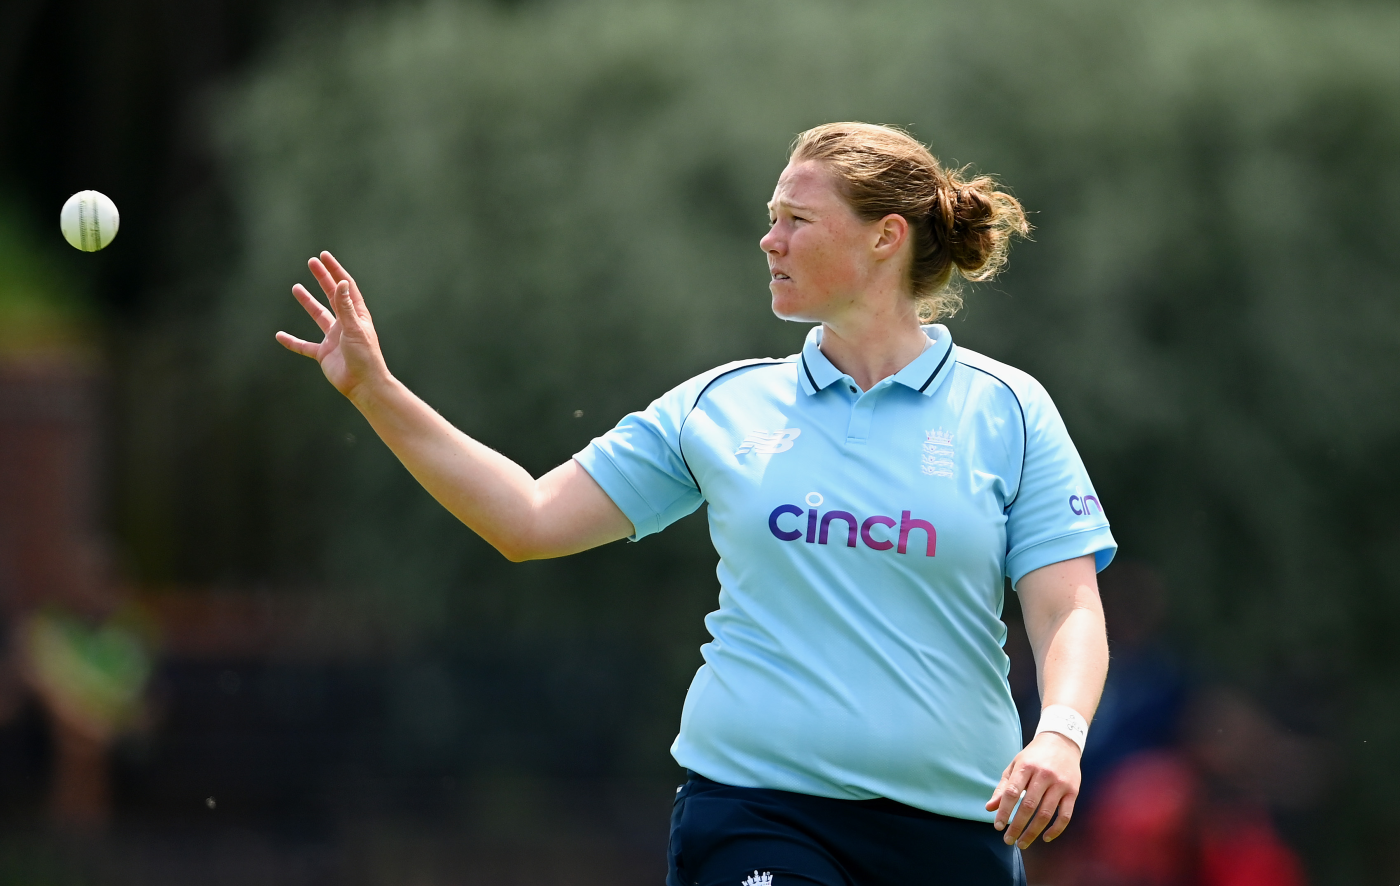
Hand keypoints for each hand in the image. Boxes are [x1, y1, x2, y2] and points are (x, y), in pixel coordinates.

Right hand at [275, 252, 389, 401]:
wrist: (363, 385)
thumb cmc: (365, 357)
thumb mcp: (354, 328)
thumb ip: (345, 307)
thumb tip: (341, 283)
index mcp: (356, 315)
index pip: (345, 287)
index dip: (335, 271)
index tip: (324, 256)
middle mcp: (345, 323)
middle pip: (332, 295)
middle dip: (322, 279)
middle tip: (311, 262)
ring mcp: (334, 338)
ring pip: (318, 316)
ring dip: (308, 302)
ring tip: (296, 287)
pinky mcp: (324, 354)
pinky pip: (304, 346)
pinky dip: (292, 341)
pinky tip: (280, 335)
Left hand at [984, 731, 1081, 848]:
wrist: (1062, 741)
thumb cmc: (1034, 756)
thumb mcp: (1015, 765)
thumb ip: (1003, 787)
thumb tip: (989, 808)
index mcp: (1026, 767)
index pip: (1012, 793)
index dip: (1004, 811)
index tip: (998, 826)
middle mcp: (1043, 775)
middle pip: (1028, 806)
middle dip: (1017, 826)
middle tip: (1008, 840)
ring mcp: (1060, 784)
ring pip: (1046, 814)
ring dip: (1033, 832)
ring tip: (1022, 843)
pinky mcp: (1073, 791)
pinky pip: (1065, 815)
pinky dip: (1056, 830)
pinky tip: (1045, 838)